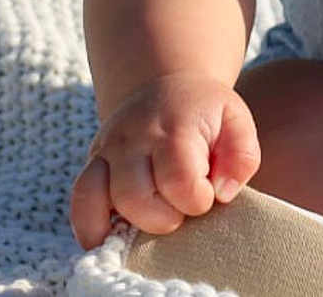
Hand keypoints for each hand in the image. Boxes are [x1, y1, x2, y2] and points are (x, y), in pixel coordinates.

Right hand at [69, 71, 259, 248]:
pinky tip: (109, 236)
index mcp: (175, 127)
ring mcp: (108, 149)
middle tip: (181, 208)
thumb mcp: (237, 122)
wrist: (168, 86)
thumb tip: (222, 194)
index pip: (180, 180)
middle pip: (136, 197)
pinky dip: (89, 226)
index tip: (207, 194)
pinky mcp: (92, 163)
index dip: (198, 200)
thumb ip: (243, 157)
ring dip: (127, 225)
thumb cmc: (207, 113)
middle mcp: (135, 137)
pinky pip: (79, 200)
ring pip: (98, 200)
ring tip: (151, 222)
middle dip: (165, 218)